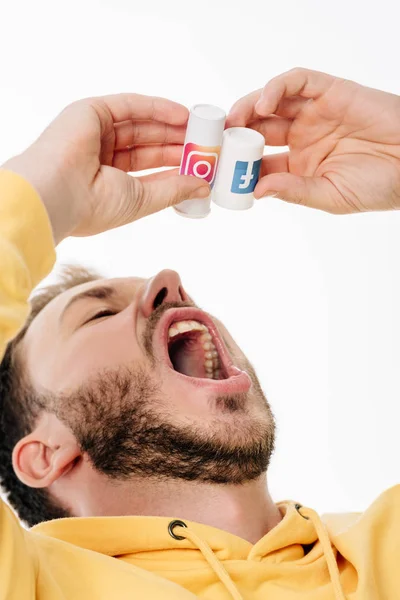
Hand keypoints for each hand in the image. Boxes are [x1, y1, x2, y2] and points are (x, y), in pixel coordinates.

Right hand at [2, 94, 209, 243]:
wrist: (59, 194)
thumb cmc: (95, 206)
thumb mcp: (143, 199)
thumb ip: (174, 190)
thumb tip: (203, 186)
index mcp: (110, 181)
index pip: (150, 168)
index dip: (176, 164)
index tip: (202, 164)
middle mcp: (102, 156)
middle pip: (148, 144)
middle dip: (178, 144)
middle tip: (206, 144)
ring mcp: (96, 132)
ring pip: (141, 124)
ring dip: (171, 126)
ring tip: (200, 130)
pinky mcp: (91, 112)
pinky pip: (130, 106)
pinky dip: (157, 108)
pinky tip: (181, 115)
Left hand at [227, 68, 399, 213]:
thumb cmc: (377, 185)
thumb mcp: (330, 196)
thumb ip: (294, 191)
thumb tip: (257, 192)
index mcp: (298, 165)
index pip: (259, 162)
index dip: (237, 164)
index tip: (219, 170)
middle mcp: (302, 137)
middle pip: (258, 129)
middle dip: (235, 133)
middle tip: (218, 140)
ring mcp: (314, 113)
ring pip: (271, 102)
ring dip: (248, 107)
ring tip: (235, 120)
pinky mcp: (329, 91)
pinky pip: (297, 81)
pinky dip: (277, 87)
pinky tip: (265, 104)